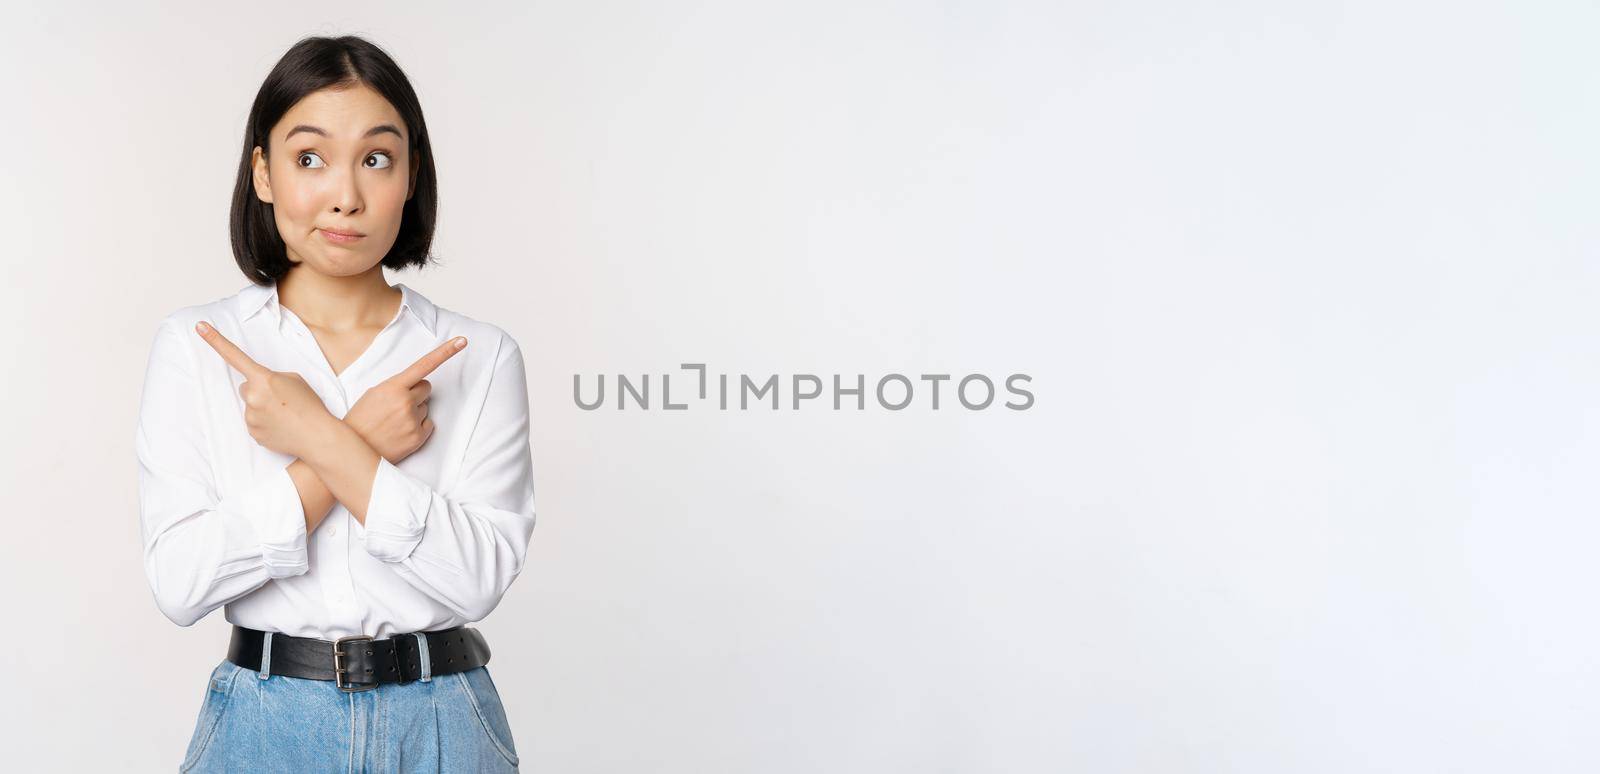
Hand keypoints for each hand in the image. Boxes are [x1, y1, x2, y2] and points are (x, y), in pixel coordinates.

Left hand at [195, 320, 335, 459]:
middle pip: (246, 387)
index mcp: (264, 378)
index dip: (215, 340)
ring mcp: (251, 416)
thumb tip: (258, 388)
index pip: (235, 356)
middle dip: (260, 390)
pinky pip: (254, 422)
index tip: (199, 327)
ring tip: (285, 414)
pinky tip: (281, 426)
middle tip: (282, 399)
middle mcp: (253, 396)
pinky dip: (265, 422)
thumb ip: (272, 378)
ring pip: (250, 405)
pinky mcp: (253, 433)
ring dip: (264, 408)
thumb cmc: (310, 406)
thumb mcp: (295, 380)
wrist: (318, 436)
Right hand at [345, 336, 467, 463]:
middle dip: (417, 392)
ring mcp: (413, 420)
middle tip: (398, 404)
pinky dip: (418, 426)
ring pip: (426, 406)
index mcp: (393, 387)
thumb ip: (396, 386)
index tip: (462, 341)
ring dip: (415, 410)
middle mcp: (406, 402)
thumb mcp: (373, 394)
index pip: (424, 365)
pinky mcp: (418, 437)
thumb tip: (416, 384)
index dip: (445, 352)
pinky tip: (401, 431)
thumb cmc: (361, 419)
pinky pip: (428, 423)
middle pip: (427, 387)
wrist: (353, 451)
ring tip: (394, 421)